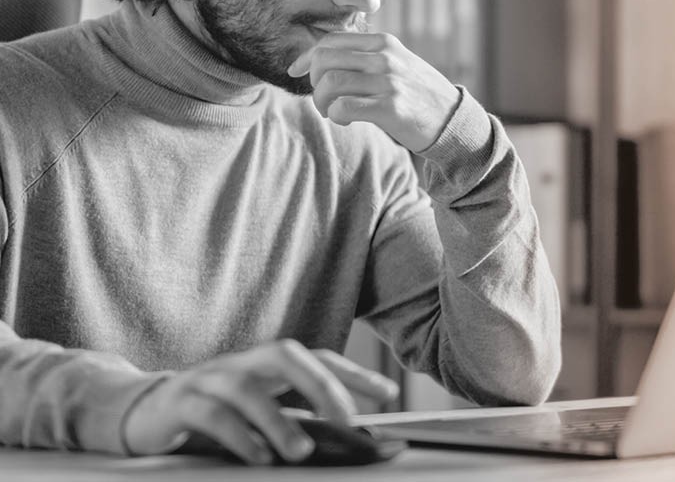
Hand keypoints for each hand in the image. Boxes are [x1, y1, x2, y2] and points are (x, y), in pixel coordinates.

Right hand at [123, 340, 398, 464]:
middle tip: (348, 421)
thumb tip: (348, 436)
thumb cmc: (216, 412)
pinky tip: (258, 457)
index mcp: (266, 363)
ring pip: (247, 388)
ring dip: (278, 419)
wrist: (147, 411)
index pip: (317, 357)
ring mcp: (210, 378)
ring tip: (302, 451)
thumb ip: (297, 417)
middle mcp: (243, 363)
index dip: (353, 373)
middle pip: (286, 355)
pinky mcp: (181, 403)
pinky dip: (239, 436)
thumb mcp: (259, 410)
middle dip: (321, 384)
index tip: (389, 394)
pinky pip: (212, 415)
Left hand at [287, 32, 459, 152]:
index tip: (296, 72)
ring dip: (322, 102)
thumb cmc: (417, 95)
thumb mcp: (397, 64)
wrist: (452, 120)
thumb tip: (320, 60)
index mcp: (383, 43)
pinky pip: (344, 107)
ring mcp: (389, 81)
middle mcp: (385, 57)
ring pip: (331, 83)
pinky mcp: (391, 108)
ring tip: (331, 112)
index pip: (330, 41)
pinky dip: (336, 115)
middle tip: (323, 99)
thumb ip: (366, 57)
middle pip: (325, 60)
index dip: (306, 57)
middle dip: (314, 82)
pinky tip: (346, 120)